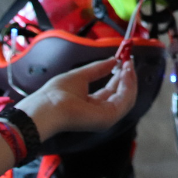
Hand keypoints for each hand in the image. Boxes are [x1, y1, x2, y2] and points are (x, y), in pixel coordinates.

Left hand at [17, 58, 137, 139]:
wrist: (47, 107)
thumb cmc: (57, 94)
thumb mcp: (80, 76)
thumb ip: (98, 69)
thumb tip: (113, 60)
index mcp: (93, 105)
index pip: (112, 92)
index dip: (120, 77)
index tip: (124, 62)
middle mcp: (102, 113)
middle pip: (122, 95)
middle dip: (128, 77)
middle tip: (129, 61)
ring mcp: (107, 117)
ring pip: (127, 97)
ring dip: (130, 79)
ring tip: (128, 65)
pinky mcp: (109, 117)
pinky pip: (125, 100)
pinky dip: (128, 85)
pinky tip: (125, 72)